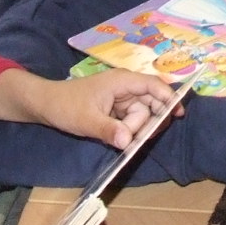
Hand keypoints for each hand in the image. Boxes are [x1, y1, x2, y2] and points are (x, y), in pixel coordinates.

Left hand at [2, 66, 170, 146]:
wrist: (46, 105)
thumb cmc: (65, 106)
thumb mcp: (86, 121)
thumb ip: (109, 130)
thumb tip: (128, 142)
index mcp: (122, 81)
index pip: (154, 86)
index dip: (169, 98)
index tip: (178, 114)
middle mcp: (126, 88)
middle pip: (151, 103)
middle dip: (147, 122)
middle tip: (133, 140)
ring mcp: (122, 99)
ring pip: (143, 115)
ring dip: (136, 129)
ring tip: (118, 139)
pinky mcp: (117, 109)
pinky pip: (133, 120)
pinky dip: (130, 131)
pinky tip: (120, 139)